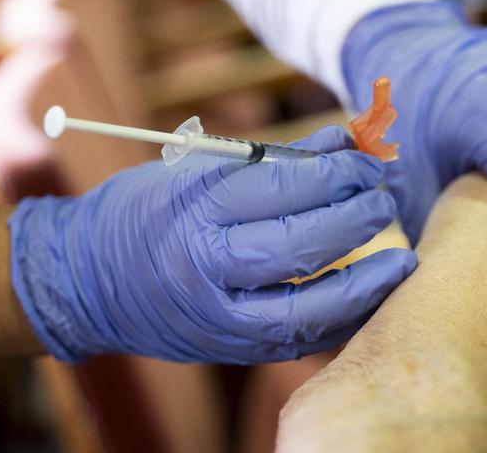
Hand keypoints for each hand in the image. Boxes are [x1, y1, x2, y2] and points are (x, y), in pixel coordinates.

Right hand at [8, 126, 415, 363]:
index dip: (336, 170)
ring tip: (402, 257)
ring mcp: (219, 316)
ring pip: (308, 306)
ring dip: (365, 281)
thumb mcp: (196, 168)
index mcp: (196, 209)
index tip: (367, 155)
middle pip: (301, 244)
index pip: (283, 188)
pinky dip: (342, 317)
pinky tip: (372, 295)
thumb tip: (347, 139)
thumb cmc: (145, 209)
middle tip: (385, 195)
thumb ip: (274, 158)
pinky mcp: (230, 348)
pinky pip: (300, 340)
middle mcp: (207, 267)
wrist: (84, 281)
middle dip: (356, 217)